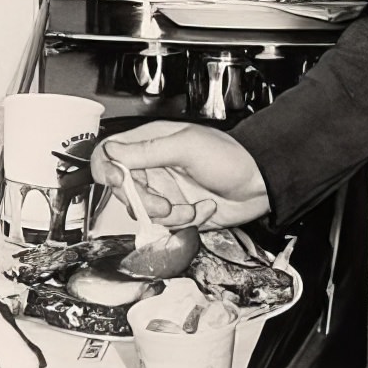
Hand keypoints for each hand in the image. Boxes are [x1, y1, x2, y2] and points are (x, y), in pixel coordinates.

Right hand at [90, 122, 270, 229]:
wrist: (260, 184)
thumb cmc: (231, 157)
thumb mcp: (187, 147)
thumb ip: (148, 150)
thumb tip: (112, 152)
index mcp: (151, 143)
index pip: (109, 154)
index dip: (107, 170)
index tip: (121, 182)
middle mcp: (153, 166)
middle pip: (122, 190)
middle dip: (144, 202)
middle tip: (166, 204)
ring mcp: (164, 190)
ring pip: (143, 212)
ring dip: (169, 215)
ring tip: (192, 206)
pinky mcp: (176, 210)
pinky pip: (164, 225)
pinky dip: (184, 222)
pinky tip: (202, 209)